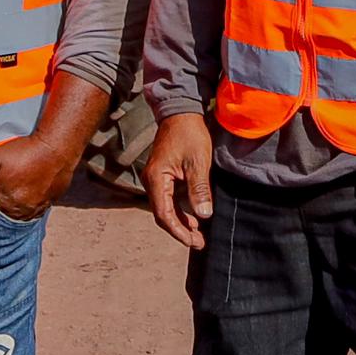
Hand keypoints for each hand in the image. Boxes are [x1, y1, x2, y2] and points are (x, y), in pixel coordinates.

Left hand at [0, 74, 111, 223]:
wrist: (60, 145)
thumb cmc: (27, 151)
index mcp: (8, 202)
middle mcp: (24, 210)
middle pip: (8, 209)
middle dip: (4, 198)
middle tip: (5, 182)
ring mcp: (41, 206)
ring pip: (25, 207)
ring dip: (20, 199)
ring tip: (19, 183)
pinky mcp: (54, 198)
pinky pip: (40, 203)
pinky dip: (35, 196)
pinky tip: (33, 183)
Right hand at [144, 107, 216, 250]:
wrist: (181, 112)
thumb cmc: (189, 134)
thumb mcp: (198, 162)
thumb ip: (199, 190)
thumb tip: (203, 216)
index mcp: (156, 179)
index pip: (164, 214)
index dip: (178, 231)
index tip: (193, 241)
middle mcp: (152, 181)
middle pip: (162, 214)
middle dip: (180, 231)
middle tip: (198, 242)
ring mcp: (156, 179)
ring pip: (165, 208)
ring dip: (180, 222)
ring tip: (197, 235)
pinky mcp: (163, 176)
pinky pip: (169, 199)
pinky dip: (180, 211)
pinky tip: (193, 217)